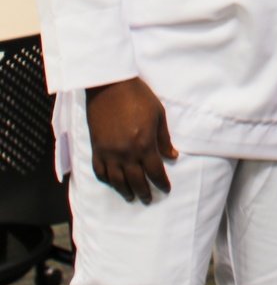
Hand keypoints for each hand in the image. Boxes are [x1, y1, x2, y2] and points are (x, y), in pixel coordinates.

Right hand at [85, 77, 177, 203]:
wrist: (110, 85)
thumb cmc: (138, 96)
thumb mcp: (158, 113)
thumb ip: (164, 138)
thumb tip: (172, 155)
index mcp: (144, 144)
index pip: (155, 172)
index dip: (161, 183)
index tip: (166, 189)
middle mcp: (126, 153)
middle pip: (136, 181)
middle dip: (144, 192)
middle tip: (149, 199)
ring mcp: (109, 152)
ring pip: (117, 181)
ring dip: (125, 191)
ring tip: (131, 197)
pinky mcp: (96, 148)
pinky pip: (100, 171)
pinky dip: (107, 180)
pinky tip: (112, 183)